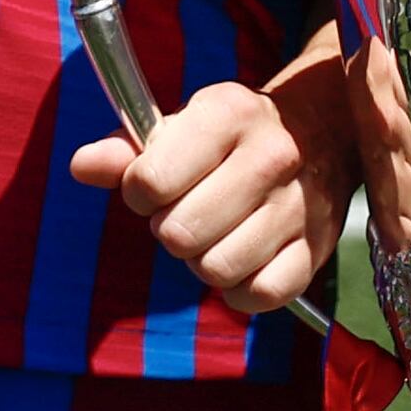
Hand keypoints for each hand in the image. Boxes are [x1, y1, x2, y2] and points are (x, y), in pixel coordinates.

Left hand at [64, 47, 371, 315]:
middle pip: (179, 234)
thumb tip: (82, 166)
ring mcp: (299, 205)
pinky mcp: (317, 248)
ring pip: (216, 269)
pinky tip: (243, 259)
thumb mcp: (184, 126)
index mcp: (228, 115)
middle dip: (171, 230)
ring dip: (205, 261)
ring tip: (218, 233)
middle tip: (189, 211)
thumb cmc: (236, 134)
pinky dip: (240, 288)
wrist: (327, 128)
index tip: (153, 186)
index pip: (151, 181)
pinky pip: (258, 295)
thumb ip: (128, 151)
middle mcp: (270, 156)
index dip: (139, 192)